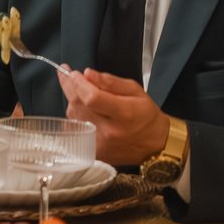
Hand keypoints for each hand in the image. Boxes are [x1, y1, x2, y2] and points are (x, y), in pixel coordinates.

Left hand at [56, 67, 170, 166]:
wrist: (154, 144)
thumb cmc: (146, 116)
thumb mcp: (135, 90)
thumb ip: (110, 81)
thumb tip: (88, 74)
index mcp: (124, 114)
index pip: (92, 97)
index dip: (78, 83)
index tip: (71, 72)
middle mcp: (110, 131)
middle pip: (78, 105)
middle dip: (70, 86)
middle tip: (69, 76)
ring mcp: (100, 144)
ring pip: (73, 116)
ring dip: (73, 101)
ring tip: (83, 94)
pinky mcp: (94, 151)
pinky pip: (75, 129)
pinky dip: (76, 116)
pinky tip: (84, 110)